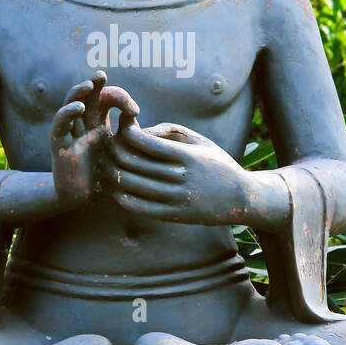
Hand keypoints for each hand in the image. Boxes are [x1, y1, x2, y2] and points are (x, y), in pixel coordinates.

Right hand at [50, 72, 138, 208]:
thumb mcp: (122, 153)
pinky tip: (80, 107)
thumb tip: (147, 124)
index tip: (134, 111)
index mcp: (99, 123)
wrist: (82, 198)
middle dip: (94, 84)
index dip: (119, 98)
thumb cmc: (104, 175)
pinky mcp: (59, 144)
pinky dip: (68, 113)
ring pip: (70, 104)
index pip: (106, 99)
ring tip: (90, 84)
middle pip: (86, 95)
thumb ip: (133, 138)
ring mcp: (70, 132)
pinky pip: (60, 124)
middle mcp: (83, 124)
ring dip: (79, 92)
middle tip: (102, 75)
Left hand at [103, 121, 252, 224]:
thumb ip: (172, 130)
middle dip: (113, 153)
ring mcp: (176, 198)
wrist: (242, 199)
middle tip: (103, 147)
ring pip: (133, 186)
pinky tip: (114, 189)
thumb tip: (142, 129)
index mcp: (187, 156)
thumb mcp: (201, 141)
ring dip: (112, 175)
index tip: (119, 131)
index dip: (127, 135)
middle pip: (134, 164)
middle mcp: (181, 177)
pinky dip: (122, 197)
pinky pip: (140, 207)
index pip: (147, 143)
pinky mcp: (173, 215)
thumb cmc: (218, 164)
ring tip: (103, 166)